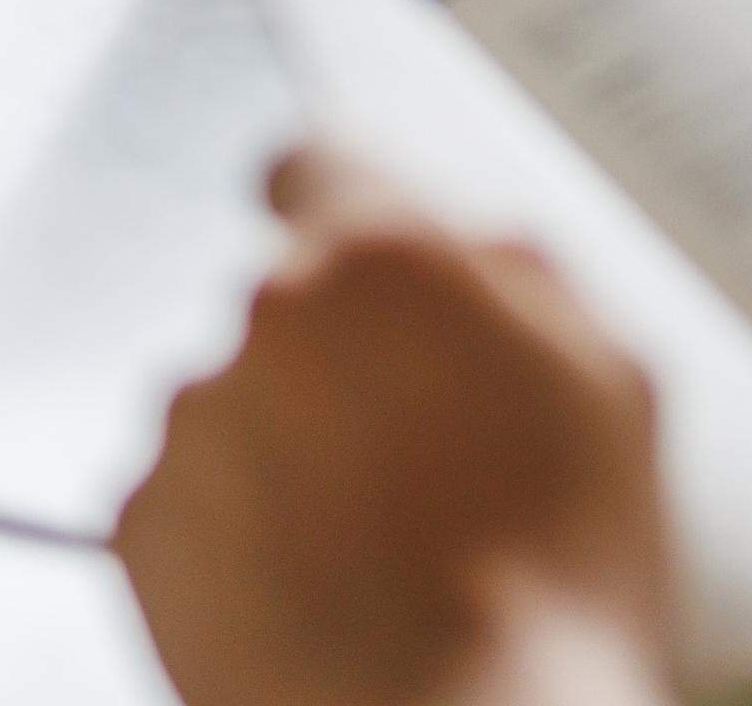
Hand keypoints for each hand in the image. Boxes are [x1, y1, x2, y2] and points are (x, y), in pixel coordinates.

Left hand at [115, 149, 676, 705]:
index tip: (367, 266)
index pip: (316, 162)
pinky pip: (189, 502)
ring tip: (381, 544)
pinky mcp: (137, 532)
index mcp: (384, 256)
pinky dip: (238, 536)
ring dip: (290, 450)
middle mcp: (264, 319)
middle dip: (344, 359)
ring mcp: (190, 427)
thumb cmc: (552, 574)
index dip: (345, 210)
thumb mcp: (614, 382)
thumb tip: (476, 246)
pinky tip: (321, 590)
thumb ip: (530, 277)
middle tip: (428, 454)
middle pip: (290, 305)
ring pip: (239, 406)